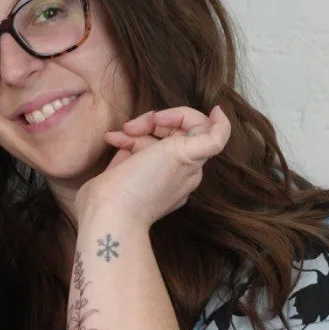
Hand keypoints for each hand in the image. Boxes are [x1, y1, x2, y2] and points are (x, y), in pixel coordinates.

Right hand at [76, 104, 230, 230]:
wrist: (110, 214)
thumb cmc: (145, 185)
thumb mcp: (184, 154)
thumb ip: (211, 138)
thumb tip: (219, 115)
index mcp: (191, 164)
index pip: (200, 128)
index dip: (181, 115)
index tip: (162, 116)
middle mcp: (175, 169)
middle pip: (173, 131)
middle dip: (153, 121)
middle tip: (133, 126)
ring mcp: (152, 173)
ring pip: (150, 139)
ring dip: (134, 131)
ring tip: (118, 134)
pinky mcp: (131, 177)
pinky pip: (132, 151)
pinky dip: (124, 141)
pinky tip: (112, 138)